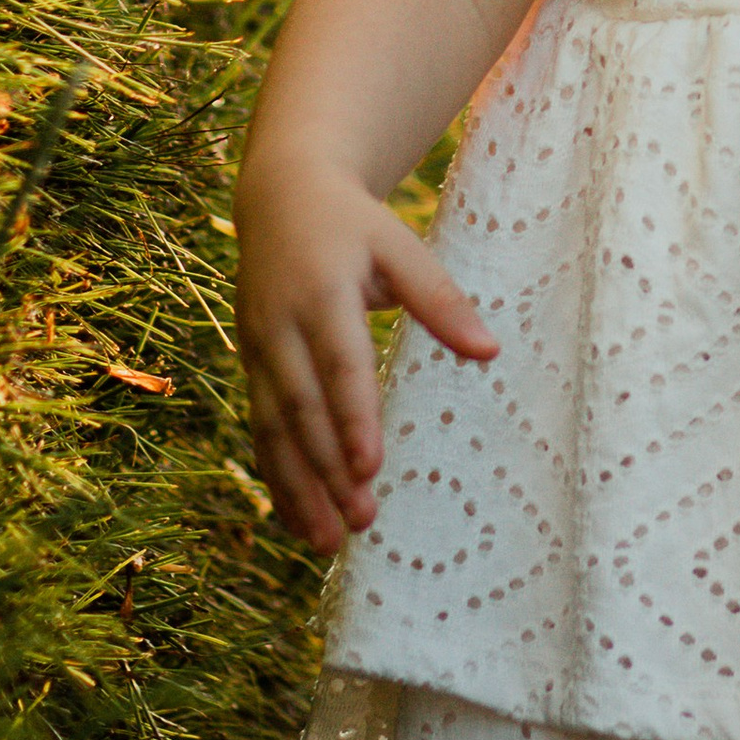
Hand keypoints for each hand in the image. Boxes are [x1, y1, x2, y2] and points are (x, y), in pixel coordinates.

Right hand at [232, 150, 497, 551]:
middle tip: (358, 522)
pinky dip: (277, 477)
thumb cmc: (354, 225)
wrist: (280, 196)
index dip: (352, 417)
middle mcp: (279, 326)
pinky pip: (260, 430)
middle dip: (327, 469)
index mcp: (320, 292)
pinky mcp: (250, 366)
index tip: (371, 468)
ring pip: (272, 429)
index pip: (338, 364)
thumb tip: (489, 351)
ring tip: (328, 543)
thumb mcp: (400, 246)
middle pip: (302, 408)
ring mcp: (257, 349)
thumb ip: (441, 299)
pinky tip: (297, 521)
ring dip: (298, 488)